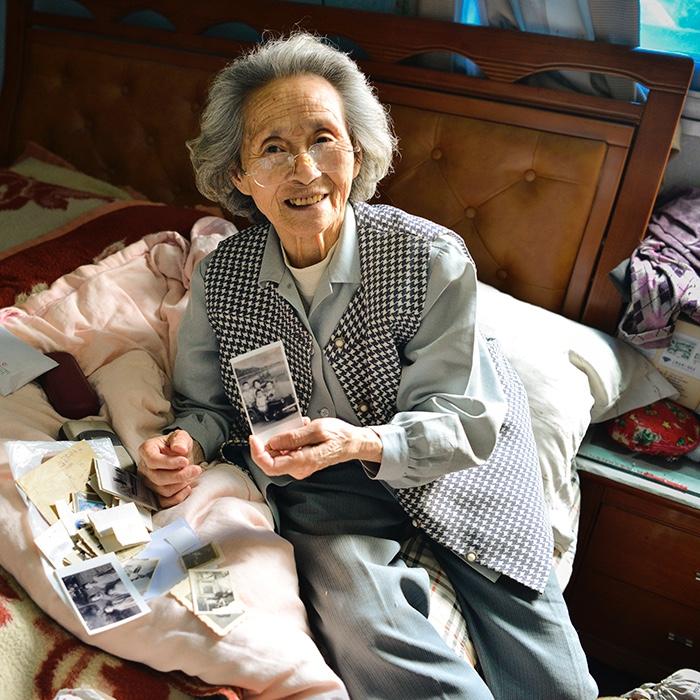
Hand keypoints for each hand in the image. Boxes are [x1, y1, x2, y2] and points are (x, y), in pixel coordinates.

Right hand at [137, 429, 203, 507]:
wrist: (179, 456)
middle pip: (158, 478)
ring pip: (163, 491)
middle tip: (195, 469)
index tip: (185, 461)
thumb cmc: (176, 446)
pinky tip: (187, 487)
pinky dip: (178, 497)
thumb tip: (179, 448)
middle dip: (181, 475)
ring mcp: (148, 483)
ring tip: (191, 474)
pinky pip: (164, 502)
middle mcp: (144, 468)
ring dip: (181, 484)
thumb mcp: (181, 436)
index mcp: (147, 450)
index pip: (152, 460)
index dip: (170, 463)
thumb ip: (180, 440)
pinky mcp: (155, 494)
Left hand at [249, 417, 381, 479]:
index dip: (257, 453)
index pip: (269, 466)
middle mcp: (299, 468)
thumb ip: (293, 437)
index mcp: (302, 462)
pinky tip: (299, 431)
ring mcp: (300, 467)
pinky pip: (287, 453)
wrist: (353, 443)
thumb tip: (273, 443)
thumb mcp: (316, 429)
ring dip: (281, 440)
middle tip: (274, 428)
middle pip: (271, 461)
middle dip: (268, 444)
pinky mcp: (301, 462)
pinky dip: (288, 441)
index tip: (254, 438)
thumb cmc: (339, 436)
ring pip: (278, 456)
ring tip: (296, 427)